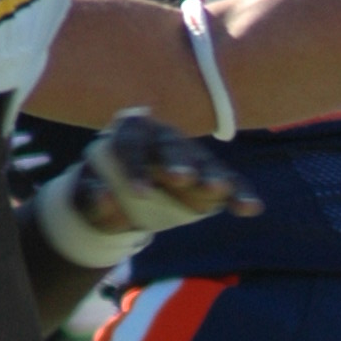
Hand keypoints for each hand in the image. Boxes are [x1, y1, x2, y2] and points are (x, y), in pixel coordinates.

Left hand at [80, 108, 259, 235]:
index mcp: (129, 133)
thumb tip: (104, 195)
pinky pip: (229, 183)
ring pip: (204, 163)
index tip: (139, 192)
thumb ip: (92, 197)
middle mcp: (163, 137)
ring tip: (222, 190)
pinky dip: (240, 193)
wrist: (124, 196)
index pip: (131, 144)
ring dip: (212, 176)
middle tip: (182, 178)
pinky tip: (252, 207)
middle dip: (178, 162)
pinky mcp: (211, 175)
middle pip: (172, 147)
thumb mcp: (89, 196)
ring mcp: (191, 155)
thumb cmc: (105, 188)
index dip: (136, 166)